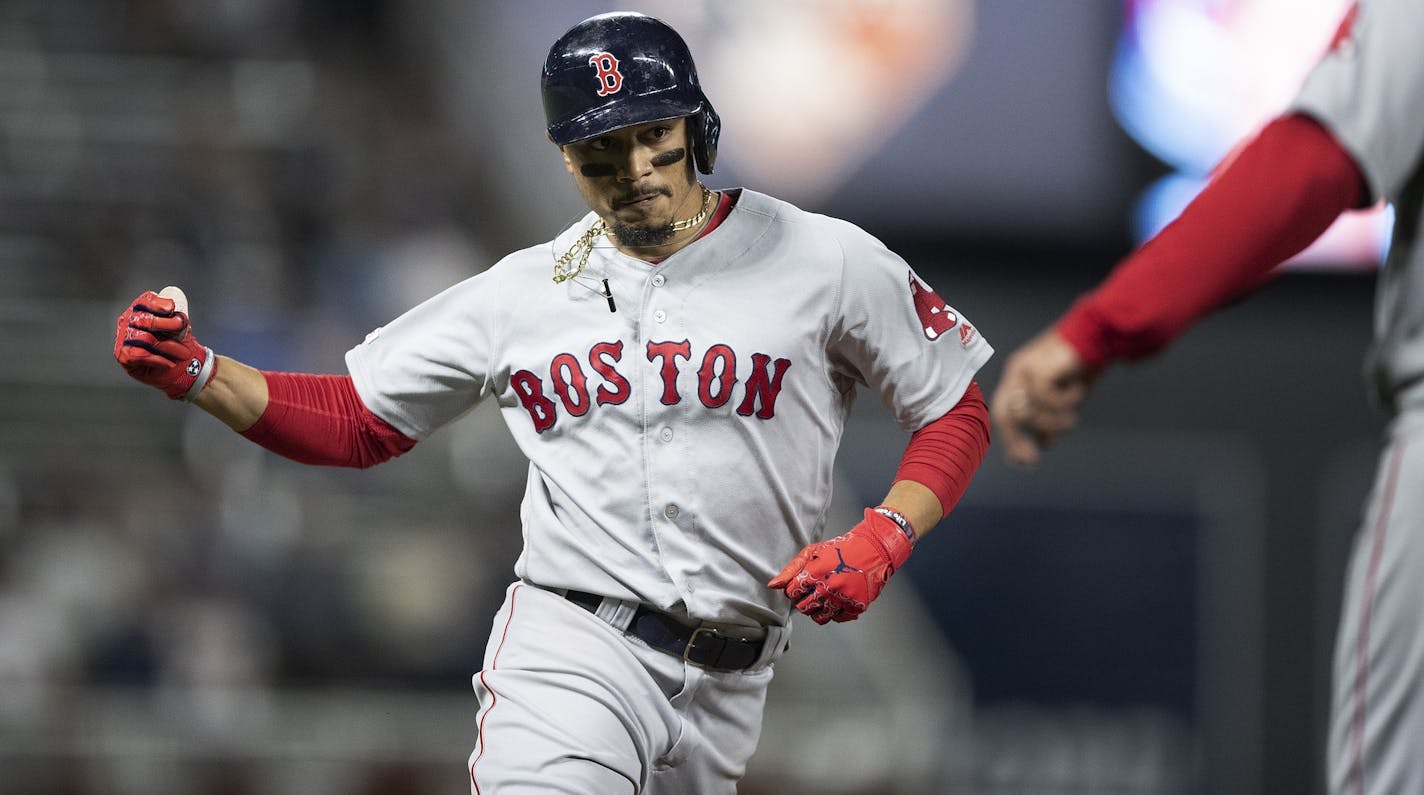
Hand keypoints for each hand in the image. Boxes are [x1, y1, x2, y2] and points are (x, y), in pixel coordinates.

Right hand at [113, 290, 214, 400]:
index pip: (146, 300)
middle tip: (186, 331)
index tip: (172, 308)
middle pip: (146, 320)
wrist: (178, 368)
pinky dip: (158, 360)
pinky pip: (140, 355)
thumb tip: (179, 316)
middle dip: (169, 325)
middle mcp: (128, 320)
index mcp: (142, 308)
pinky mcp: (122, 354)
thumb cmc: (177, 344)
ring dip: (169, 346)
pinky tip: (169, 363)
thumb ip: (179, 319)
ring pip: (145, 339)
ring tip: (184, 353)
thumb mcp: (181, 329)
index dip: (157, 303)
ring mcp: (123, 337)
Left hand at [768, 508, 913, 623]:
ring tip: (823, 597)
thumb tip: (773, 586)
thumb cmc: (841, 549)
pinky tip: (837, 599)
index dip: (794, 589)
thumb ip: (792, 569)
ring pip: (819, 617)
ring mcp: (843, 598)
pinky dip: (835, 612)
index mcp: (815, 573)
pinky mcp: (856, 606)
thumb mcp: (813, 552)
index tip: (800, 585)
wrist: (873, 549)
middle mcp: (829, 588)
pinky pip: (837, 619)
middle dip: (803, 601)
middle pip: (803, 608)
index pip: (792, 593)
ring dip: (817, 609)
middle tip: (812, 591)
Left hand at [989, 328, 1097, 467]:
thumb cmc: (1083, 365)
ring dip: (1051, 423)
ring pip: (1026, 411)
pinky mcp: (1039, 365)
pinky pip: (1044, 397)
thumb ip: (1052, 417)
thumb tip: (1045, 444)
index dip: (1011, 440)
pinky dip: (1063, 401)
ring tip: (1072, 419)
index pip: (1004, 414)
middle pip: (1005, 415)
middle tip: (1033, 458)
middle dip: (1016, 441)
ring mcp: (1025, 368)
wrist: (1100, 334)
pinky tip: (1078, 391)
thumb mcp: (1065, 399)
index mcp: (1018, 380)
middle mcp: (1016, 373)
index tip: (1025, 463)